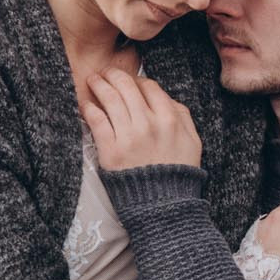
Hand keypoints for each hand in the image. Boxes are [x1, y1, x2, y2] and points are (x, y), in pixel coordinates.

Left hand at [82, 71, 201, 170]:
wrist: (163, 206)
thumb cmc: (178, 174)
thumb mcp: (193, 142)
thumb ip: (183, 116)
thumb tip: (166, 99)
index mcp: (170, 118)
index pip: (149, 86)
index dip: (136, 79)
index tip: (129, 81)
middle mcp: (149, 123)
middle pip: (126, 86)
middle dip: (113, 74)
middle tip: (105, 72)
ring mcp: (129, 136)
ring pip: (110, 98)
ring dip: (99, 84)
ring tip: (92, 80)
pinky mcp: (111, 150)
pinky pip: (97, 120)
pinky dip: (89, 108)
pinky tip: (86, 104)